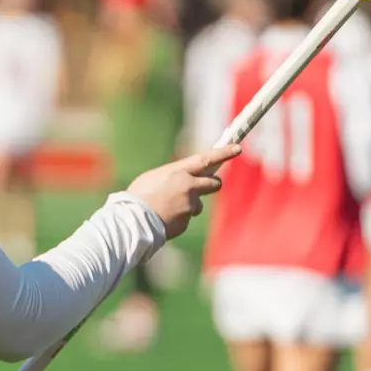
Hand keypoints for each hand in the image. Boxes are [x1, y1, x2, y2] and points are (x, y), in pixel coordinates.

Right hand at [125, 144, 239, 238]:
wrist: (133, 221)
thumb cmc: (138, 197)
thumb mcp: (153, 178)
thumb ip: (173, 177)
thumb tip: (182, 181)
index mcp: (179, 172)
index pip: (207, 159)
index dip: (223, 153)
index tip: (237, 148)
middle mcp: (189, 187)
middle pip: (213, 183)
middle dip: (212, 184)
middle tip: (207, 185)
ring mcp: (189, 206)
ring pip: (196, 205)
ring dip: (187, 206)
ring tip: (166, 208)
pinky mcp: (186, 222)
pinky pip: (185, 219)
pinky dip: (177, 219)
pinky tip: (162, 219)